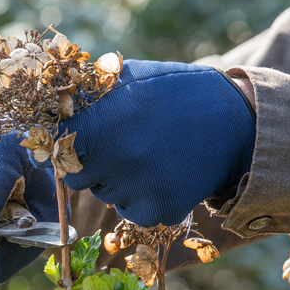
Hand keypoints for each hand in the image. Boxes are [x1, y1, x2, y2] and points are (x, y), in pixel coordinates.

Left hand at [59, 60, 255, 226]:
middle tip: (121, 145)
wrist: (238, 123)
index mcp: (99, 122)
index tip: (78, 137)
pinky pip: (132, 212)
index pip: (54, 146)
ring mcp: (135, 188)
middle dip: (91, 164)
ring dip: (118, 181)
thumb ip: (88, 93)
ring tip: (149, 155)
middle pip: (76, 176)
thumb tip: (52, 104)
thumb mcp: (131, 77)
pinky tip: (164, 175)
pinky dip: (143, 199)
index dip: (63, 142)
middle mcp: (112, 158)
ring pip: (105, 194)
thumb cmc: (177, 93)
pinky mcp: (158, 211)